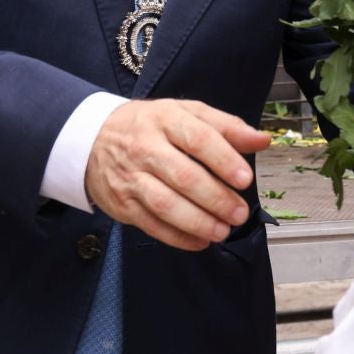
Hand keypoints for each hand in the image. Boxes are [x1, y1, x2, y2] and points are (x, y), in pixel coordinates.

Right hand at [84, 99, 269, 250]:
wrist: (91, 138)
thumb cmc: (149, 125)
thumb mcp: (187, 113)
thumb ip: (227, 127)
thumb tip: (262, 140)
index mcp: (165, 120)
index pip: (198, 139)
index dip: (224, 160)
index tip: (245, 178)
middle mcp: (146, 148)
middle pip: (184, 176)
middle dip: (216, 198)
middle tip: (239, 212)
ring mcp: (131, 178)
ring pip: (166, 205)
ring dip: (199, 222)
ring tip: (223, 230)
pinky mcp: (123, 204)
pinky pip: (152, 225)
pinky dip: (178, 237)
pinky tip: (200, 240)